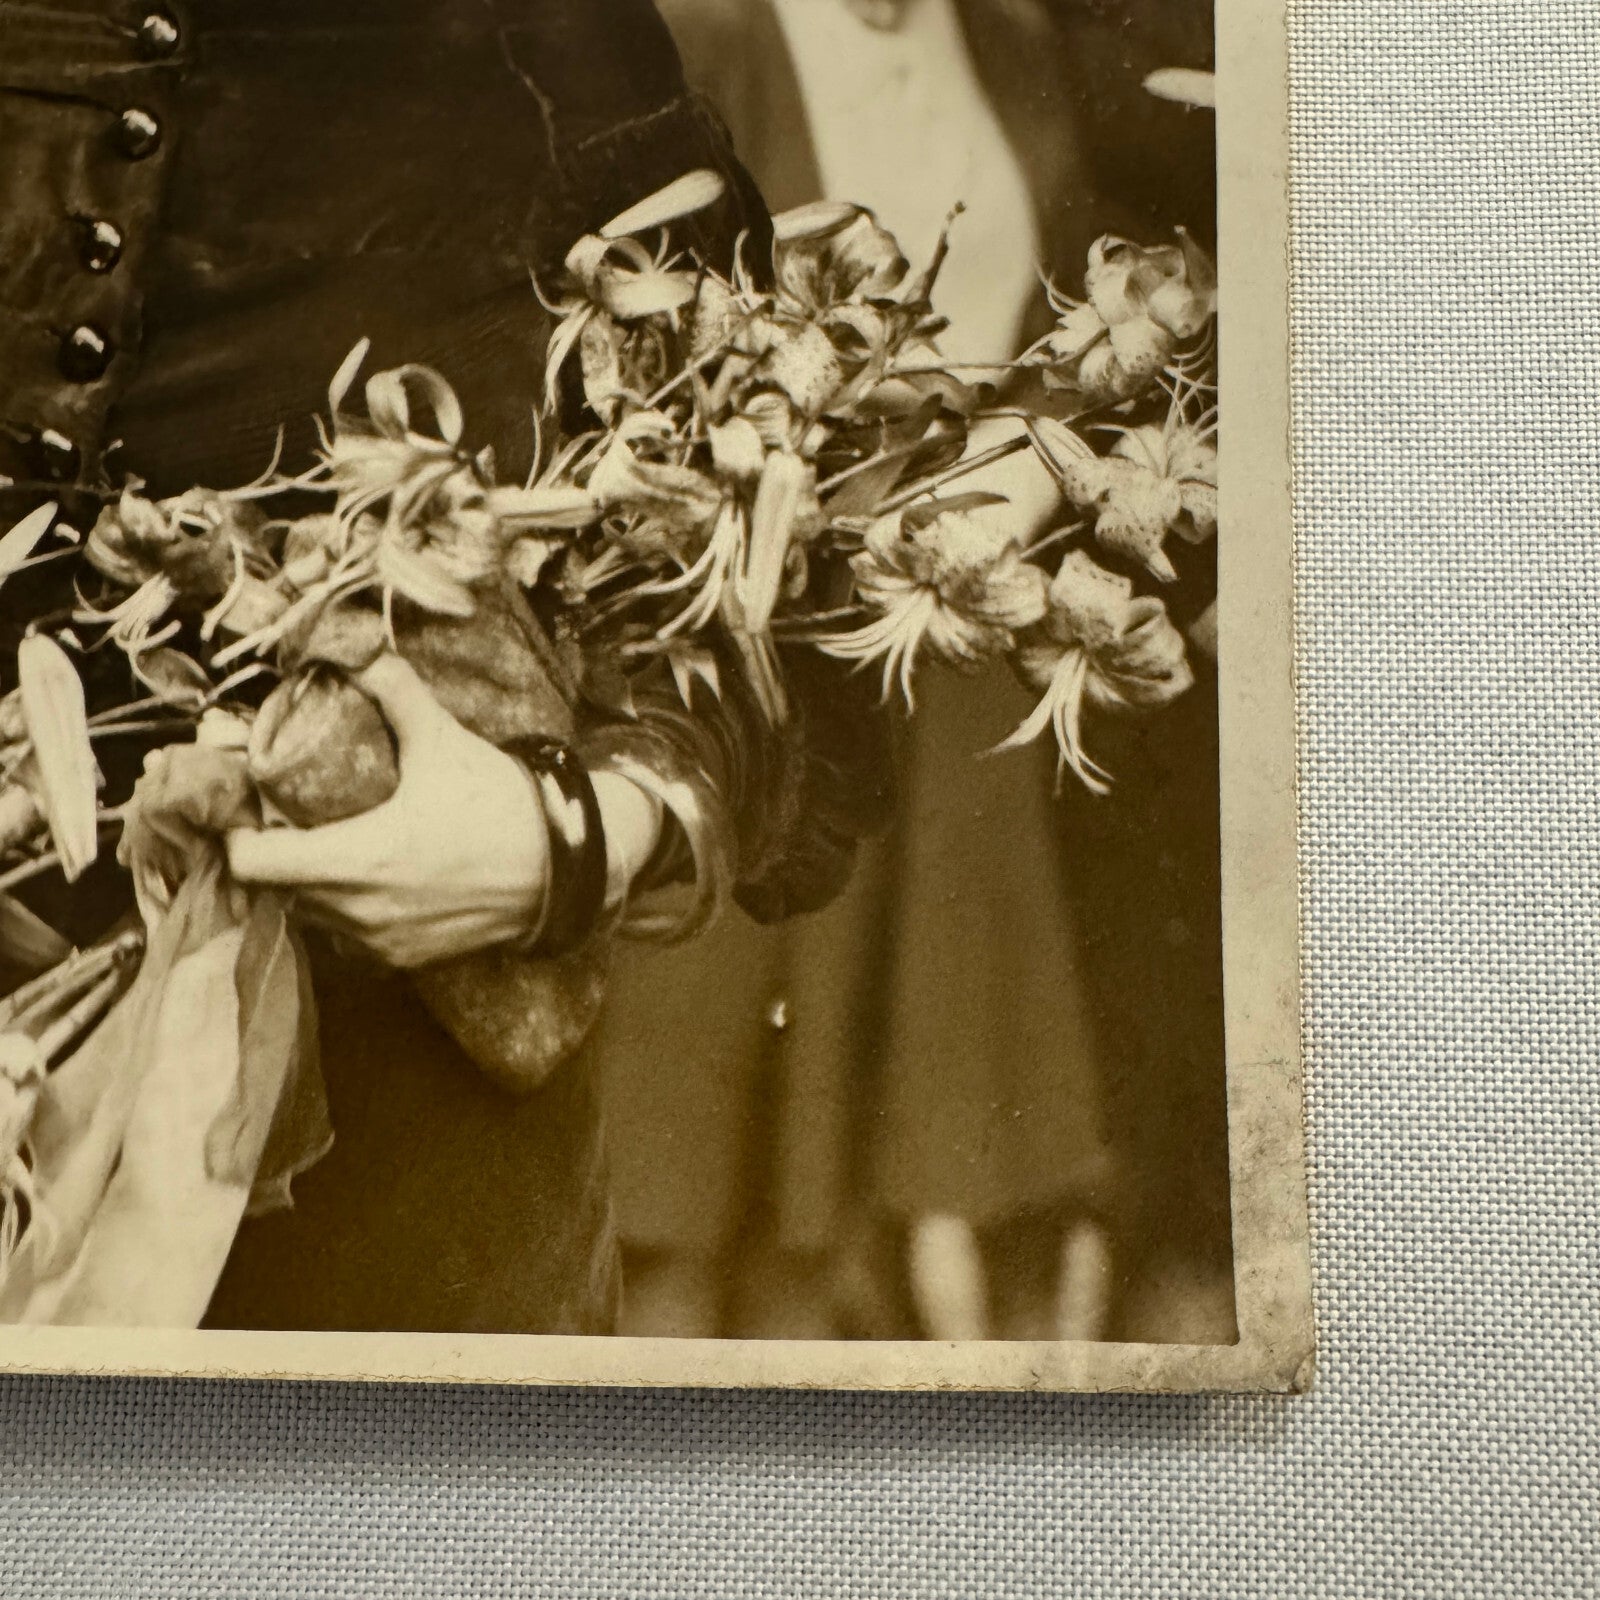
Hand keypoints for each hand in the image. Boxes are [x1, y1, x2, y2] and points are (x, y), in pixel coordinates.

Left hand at [226, 655, 549, 967]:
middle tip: (283, 818)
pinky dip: (342, 911)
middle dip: (272, 855)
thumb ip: (394, 691)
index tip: (250, 808)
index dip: (239, 834)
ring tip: (322, 845)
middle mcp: (361, 911)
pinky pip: (347, 939)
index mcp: (359, 858)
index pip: (254, 863)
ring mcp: (382, 942)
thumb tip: (358, 646)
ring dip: (305, 885)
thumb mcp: (442, 741)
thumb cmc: (499, 806)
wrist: (563, 868)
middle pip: (276, 890)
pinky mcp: (405, 959)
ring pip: (311, 918)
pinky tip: (364, 878)